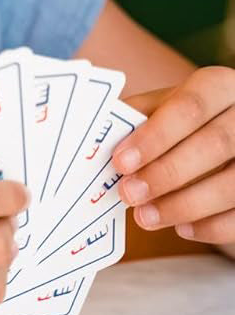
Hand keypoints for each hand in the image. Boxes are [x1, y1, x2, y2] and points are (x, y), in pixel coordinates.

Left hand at [115, 65, 234, 244]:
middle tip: (128, 194)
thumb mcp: (166, 107)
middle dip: (167, 173)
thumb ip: (136, 117)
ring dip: (185, 204)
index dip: (155, 136)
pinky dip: (213, 226)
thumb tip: (94, 139)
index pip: (190, 106)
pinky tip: (182, 229)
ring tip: (145, 217)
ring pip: (234, 183)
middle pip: (214, 144)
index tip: (121, 162)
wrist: (230, 133)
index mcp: (220, 86)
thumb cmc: (188, 122)